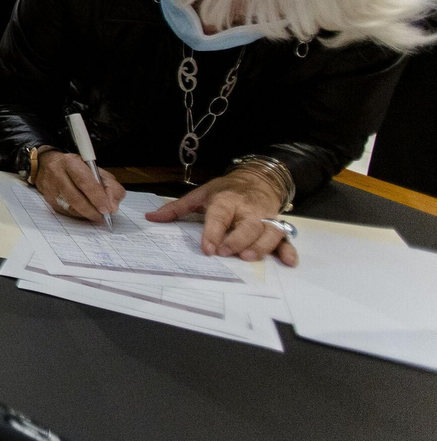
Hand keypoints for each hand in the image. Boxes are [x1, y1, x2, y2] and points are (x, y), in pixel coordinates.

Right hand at [33, 150, 125, 223]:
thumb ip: (109, 184)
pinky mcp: (49, 200)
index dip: (97, 197)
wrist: (46, 165)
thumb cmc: (75, 168)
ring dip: (87, 214)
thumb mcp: (94, 169)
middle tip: (104, 215)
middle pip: (76, 198)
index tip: (108, 208)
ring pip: (71, 208)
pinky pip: (67, 212)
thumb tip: (113, 205)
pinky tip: (85, 212)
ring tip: (97, 214)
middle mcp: (57, 175)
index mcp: (71, 163)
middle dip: (93, 210)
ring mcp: (51, 189)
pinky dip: (79, 215)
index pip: (85, 182)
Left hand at [146, 171, 297, 265]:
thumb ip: (177, 208)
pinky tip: (288, 261)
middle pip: (248, 225)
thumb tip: (151, 218)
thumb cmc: (226, 190)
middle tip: (227, 253)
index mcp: (227, 200)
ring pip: (269, 232)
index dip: (213, 232)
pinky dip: (288, 250)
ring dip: (262, 246)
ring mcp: (266, 218)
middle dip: (238, 239)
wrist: (258, 178)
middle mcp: (249, 209)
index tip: (208, 248)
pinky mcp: (278, 226)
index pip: (220, 216)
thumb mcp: (200, 194)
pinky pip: (286, 239)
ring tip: (248, 258)